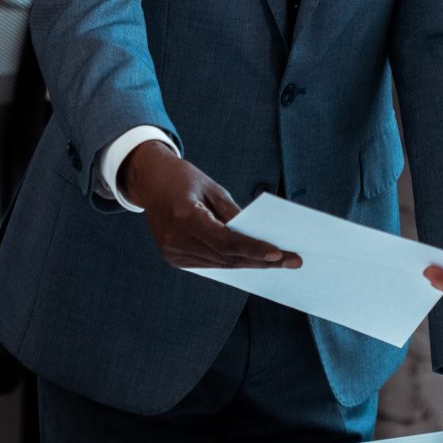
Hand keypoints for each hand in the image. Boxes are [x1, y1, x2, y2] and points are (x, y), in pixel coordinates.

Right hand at [122, 142, 302, 270]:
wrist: (150, 181)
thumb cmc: (183, 178)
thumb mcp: (213, 188)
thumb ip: (233, 214)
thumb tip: (257, 236)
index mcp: (184, 216)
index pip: (226, 241)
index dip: (254, 249)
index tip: (279, 253)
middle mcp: (175, 239)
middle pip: (226, 257)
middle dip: (261, 260)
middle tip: (291, 261)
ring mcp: (172, 252)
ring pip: (220, 264)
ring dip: (250, 263)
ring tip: (278, 261)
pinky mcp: (173, 258)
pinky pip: (210, 263)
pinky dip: (232, 261)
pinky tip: (253, 260)